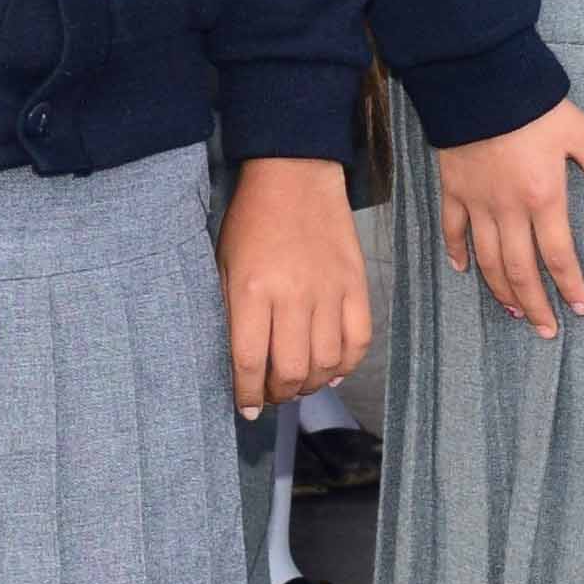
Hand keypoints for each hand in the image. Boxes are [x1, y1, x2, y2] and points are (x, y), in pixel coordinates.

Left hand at [222, 155, 368, 411]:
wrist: (296, 175)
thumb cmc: (252, 219)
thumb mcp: (224, 264)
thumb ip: (230, 312)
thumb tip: (241, 362)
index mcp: (251, 291)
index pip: (249, 361)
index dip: (247, 394)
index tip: (246, 408)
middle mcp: (292, 296)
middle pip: (290, 370)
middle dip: (278, 395)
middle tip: (271, 396)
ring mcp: (329, 292)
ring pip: (325, 363)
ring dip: (310, 385)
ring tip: (298, 385)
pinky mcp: (356, 285)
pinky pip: (359, 341)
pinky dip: (346, 366)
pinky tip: (332, 371)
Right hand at [436, 95, 583, 338]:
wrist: (481, 80)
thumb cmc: (535, 105)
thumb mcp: (581, 134)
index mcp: (544, 197)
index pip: (558, 256)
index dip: (570, 287)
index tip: (580, 309)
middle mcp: (509, 208)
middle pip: (520, 270)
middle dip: (535, 305)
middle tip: (546, 330)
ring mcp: (478, 202)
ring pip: (487, 259)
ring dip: (500, 290)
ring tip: (512, 312)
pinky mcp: (454, 189)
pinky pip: (453, 230)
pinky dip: (457, 253)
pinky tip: (463, 271)